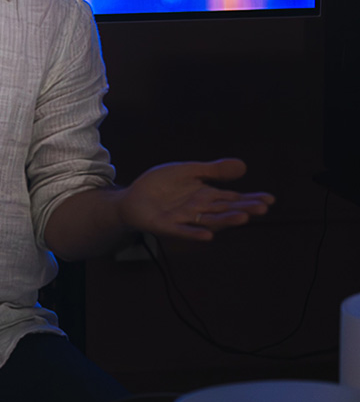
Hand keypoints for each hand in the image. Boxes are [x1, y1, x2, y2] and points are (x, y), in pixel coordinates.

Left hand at [118, 158, 274, 241]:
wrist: (132, 197)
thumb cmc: (160, 185)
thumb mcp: (188, 171)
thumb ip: (213, 170)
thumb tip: (243, 166)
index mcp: (206, 196)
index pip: (233, 199)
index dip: (250, 199)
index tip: (269, 199)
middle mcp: (199, 209)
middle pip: (225, 210)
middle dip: (243, 209)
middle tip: (262, 209)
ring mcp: (184, 219)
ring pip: (209, 221)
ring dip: (225, 221)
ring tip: (243, 218)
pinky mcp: (167, 225)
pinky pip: (184, 231)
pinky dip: (195, 233)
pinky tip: (208, 235)